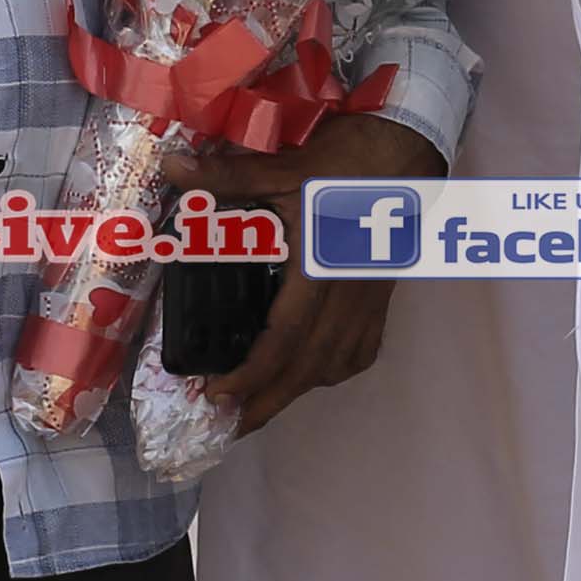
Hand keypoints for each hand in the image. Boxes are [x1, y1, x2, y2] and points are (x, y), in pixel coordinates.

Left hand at [179, 115, 445, 426]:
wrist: (409, 153)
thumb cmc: (347, 163)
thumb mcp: (283, 167)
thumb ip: (226, 176)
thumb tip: (171, 167)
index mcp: (318, 269)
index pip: (284, 337)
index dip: (251, 373)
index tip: (217, 393)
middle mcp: (345, 295)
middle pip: (308, 367)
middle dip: (268, 402)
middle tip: (231, 427)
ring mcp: (367, 300)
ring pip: (334, 364)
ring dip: (297, 391)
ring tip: (262, 406)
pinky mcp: (381, 297)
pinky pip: (360, 351)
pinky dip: (332, 370)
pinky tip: (313, 372)